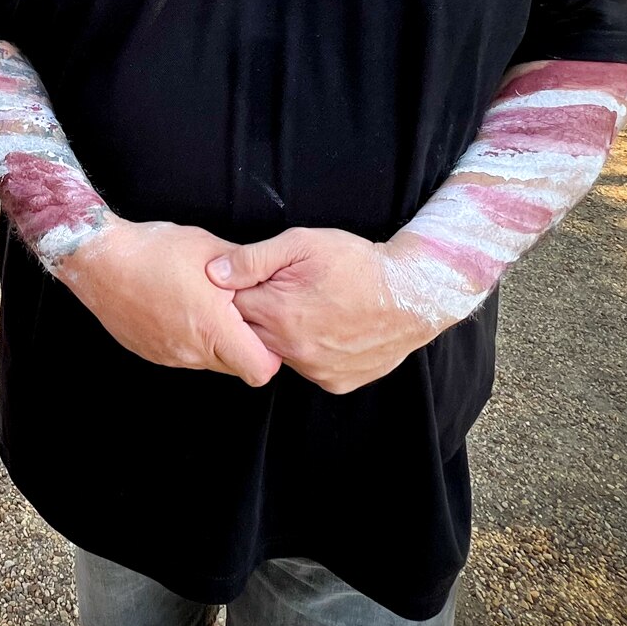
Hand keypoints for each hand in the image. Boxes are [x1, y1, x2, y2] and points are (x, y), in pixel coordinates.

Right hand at [60, 219, 281, 385]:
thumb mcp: (210, 248)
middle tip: (235, 311)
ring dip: (215, 341)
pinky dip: (190, 339)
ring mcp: (170, 356)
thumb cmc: (154, 251)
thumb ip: (247, 269)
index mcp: (212, 327)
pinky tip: (180, 308)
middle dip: (244, 344)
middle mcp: (192, 350)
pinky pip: (184, 355)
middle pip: (237, 367)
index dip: (270, 353)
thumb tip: (269, 277)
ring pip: (210, 362)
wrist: (100, 260)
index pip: (261, 370)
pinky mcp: (152, 353)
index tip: (263, 328)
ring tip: (203, 305)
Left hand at [208, 228, 437, 394]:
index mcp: (278, 313)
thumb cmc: (357, 263)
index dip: (240, 291)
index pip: (232, 309)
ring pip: (279, 353)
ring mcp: (315, 370)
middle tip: (284, 293)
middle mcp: (292, 349)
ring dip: (284, 334)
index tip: (256, 281)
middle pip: (251, 336)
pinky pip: (308, 368)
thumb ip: (253, 260)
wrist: (413, 292)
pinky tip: (327, 329)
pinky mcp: (336, 382)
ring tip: (311, 308)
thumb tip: (213, 273)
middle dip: (259, 314)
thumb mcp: (302, 244)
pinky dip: (310, 351)